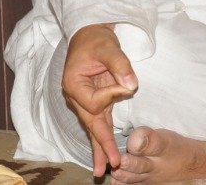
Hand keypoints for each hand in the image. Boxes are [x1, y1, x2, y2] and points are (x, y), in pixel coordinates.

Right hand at [62, 24, 138, 174]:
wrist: (89, 34)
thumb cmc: (96, 39)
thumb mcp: (108, 47)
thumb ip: (120, 65)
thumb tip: (131, 85)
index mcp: (74, 84)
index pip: (95, 102)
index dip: (112, 95)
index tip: (126, 83)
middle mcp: (76, 97)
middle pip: (91, 124)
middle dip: (102, 145)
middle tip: (112, 165)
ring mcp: (84, 102)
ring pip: (94, 129)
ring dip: (101, 149)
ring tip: (103, 171)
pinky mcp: (95, 102)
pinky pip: (99, 124)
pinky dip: (103, 140)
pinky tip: (104, 158)